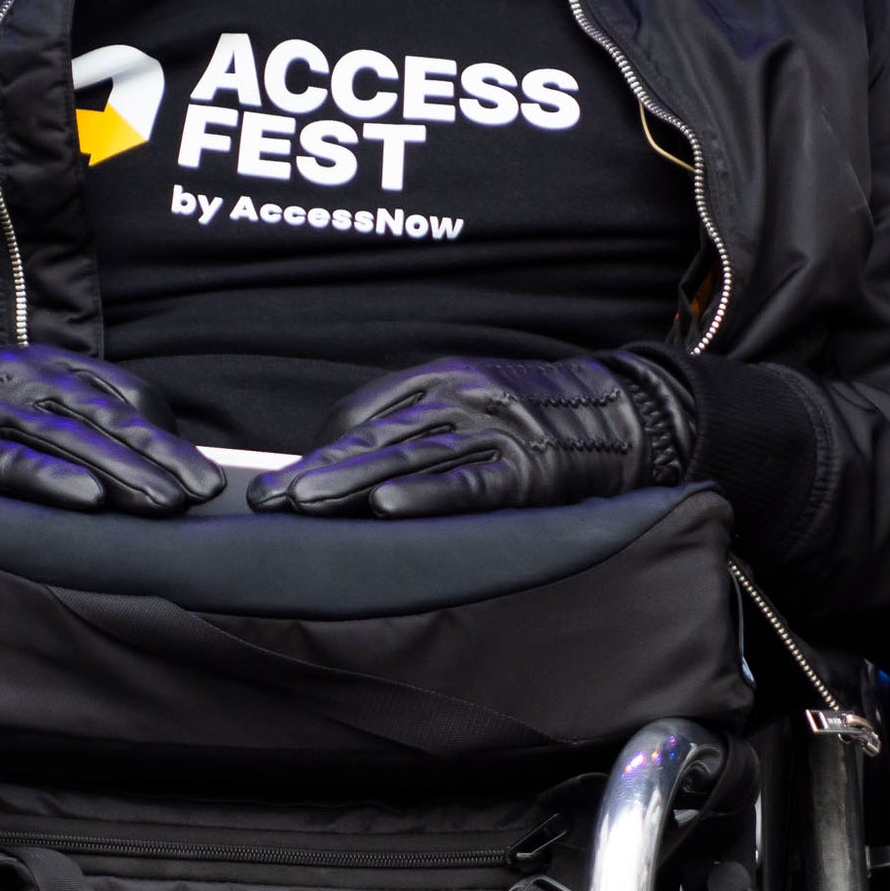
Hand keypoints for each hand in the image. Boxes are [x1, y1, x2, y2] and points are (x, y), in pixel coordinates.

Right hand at [0, 345, 225, 515]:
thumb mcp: (11, 397)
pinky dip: (49, 481)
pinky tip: (87, 502)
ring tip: (163, 504)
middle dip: (159, 456)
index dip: (162, 431)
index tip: (198, 471)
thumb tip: (137, 453)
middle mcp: (20, 377)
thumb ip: (67, 414)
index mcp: (42, 364)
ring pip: (66, 439)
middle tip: (203, 493)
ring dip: (121, 472)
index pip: (120, 392)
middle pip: (105, 416)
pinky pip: (7, 462)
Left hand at [246, 352, 697, 517]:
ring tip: (303, 506)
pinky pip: (469, 486)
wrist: (621, 414)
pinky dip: (428, 498)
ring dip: (352, 485)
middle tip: (268, 500)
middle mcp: (460, 401)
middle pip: (375, 439)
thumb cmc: (533, 415)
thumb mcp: (467, 398)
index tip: (279, 486)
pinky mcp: (525, 471)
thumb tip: (341, 454)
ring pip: (410, 460)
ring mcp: (493, 434)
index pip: (362, 414)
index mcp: (440, 380)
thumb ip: (409, 420)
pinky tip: (389, 509)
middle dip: (317, 472)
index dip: (319, 452)